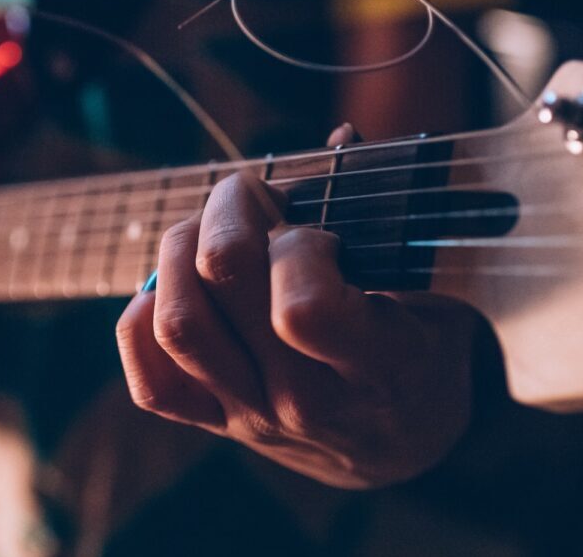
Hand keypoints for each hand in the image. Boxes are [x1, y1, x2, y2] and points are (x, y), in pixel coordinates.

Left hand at [116, 126, 477, 487]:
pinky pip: (150, 383)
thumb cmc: (426, 347)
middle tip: (250, 196)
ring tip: (209, 232)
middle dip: (228, 211)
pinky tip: (177, 289)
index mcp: (379, 363)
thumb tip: (341, 137)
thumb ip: (389, 214)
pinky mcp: (216, 425)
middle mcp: (307, 399)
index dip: (296, 243)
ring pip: (177, 324)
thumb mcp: (438, 287)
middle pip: (222, 285)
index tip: (313, 225)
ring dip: (179, 252)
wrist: (403, 446)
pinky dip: (144, 323)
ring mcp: (254, 415)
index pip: (303, 306)